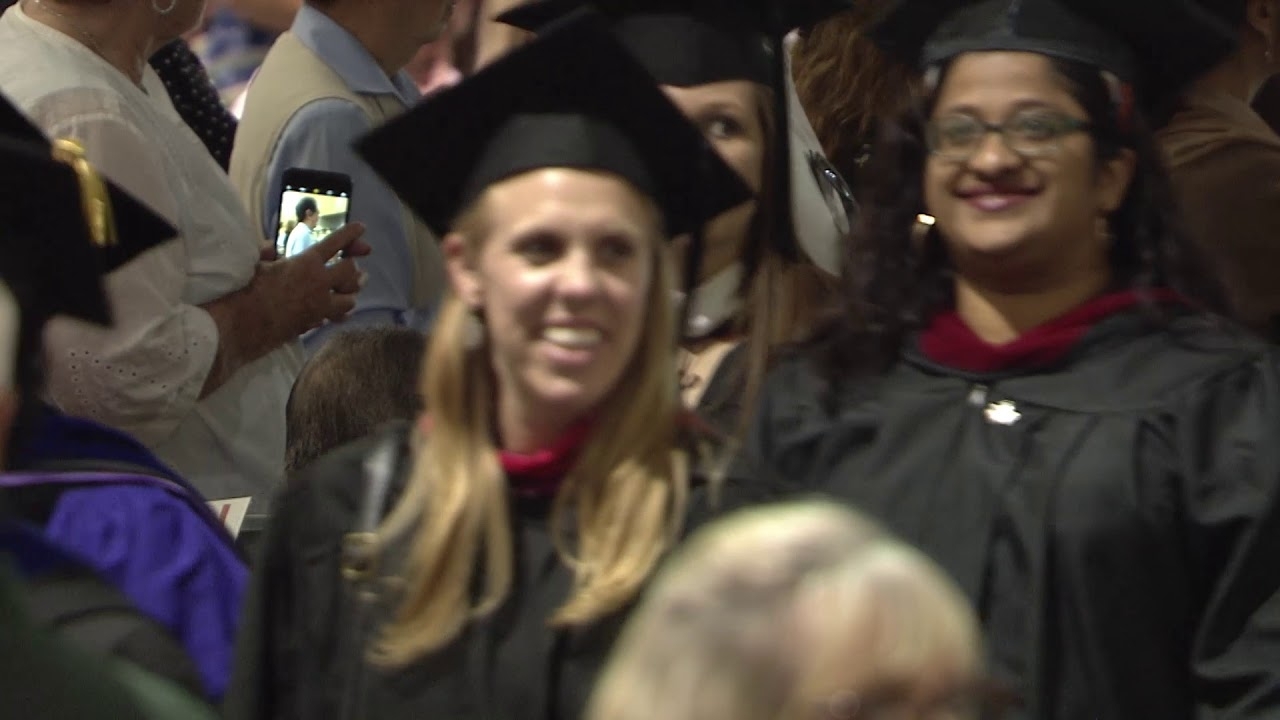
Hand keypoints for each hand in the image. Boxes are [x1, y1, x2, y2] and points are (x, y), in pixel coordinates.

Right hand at [253, 223, 371, 339]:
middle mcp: (319, 282)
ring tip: (350, 290)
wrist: (250, 323)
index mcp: (307, 262)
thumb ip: (268, 254)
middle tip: (356, 268)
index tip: (361, 227)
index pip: (334, 243)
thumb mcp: (260, 266)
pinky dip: (340, 314)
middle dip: (354, 268)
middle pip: (350, 271)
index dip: (349, 233)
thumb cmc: (252, 289)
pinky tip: (339, 312)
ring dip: (351, 293)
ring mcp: (321, 304)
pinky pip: (338, 317)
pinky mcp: (317, 321)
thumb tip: (269, 246)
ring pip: (350, 299)